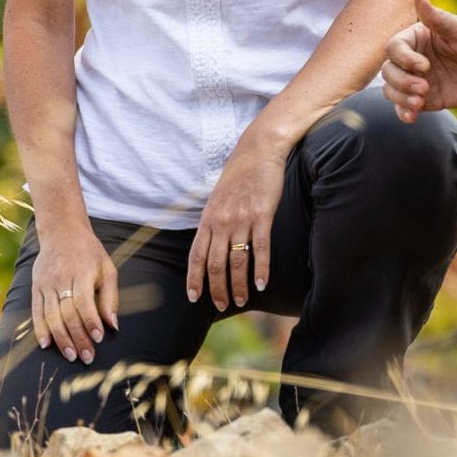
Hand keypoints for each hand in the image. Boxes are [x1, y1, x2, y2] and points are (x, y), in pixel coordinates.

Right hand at [31, 225, 117, 364]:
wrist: (62, 231)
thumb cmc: (89, 252)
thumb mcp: (107, 268)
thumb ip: (110, 297)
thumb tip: (113, 325)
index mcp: (81, 272)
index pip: (84, 302)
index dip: (91, 322)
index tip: (98, 339)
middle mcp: (61, 278)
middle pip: (67, 313)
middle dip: (78, 337)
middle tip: (86, 356)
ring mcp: (46, 283)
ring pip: (51, 315)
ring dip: (61, 338)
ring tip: (71, 355)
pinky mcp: (35, 286)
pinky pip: (36, 312)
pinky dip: (41, 329)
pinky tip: (46, 344)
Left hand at [186, 137, 287, 310]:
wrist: (258, 151)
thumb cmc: (239, 175)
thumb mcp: (217, 198)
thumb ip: (213, 222)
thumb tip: (211, 246)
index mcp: (207, 218)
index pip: (196, 256)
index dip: (194, 279)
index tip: (195, 297)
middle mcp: (221, 221)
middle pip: (215, 265)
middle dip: (217, 289)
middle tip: (222, 306)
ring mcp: (242, 219)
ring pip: (237, 261)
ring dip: (238, 285)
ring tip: (243, 300)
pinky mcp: (262, 215)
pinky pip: (260, 249)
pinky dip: (261, 270)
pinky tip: (262, 283)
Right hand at [382, 0, 456, 120]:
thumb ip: (436, 18)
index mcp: (418, 38)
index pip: (394, 48)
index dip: (403, 59)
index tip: (424, 66)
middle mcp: (414, 58)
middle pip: (389, 70)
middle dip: (401, 81)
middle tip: (424, 88)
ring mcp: (419, 79)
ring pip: (392, 89)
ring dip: (400, 97)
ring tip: (420, 102)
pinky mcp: (428, 99)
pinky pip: (405, 107)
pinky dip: (403, 112)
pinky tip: (412, 116)